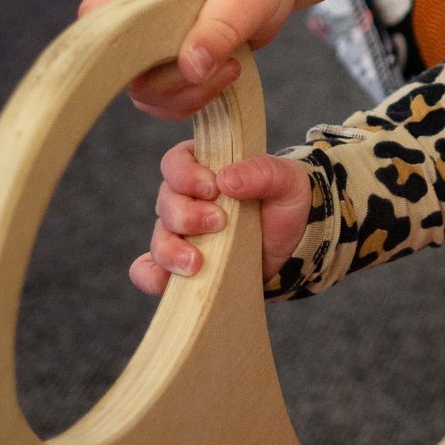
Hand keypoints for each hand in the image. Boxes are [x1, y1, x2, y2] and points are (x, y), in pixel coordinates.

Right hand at [82, 0, 304, 117]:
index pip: (100, 8)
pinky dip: (190, 98)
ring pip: (140, 84)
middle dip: (165, 78)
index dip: (109, 43)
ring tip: (230, 68)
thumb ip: (220, 25)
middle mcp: (140, 1)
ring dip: (183, 92)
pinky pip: (161, 94)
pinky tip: (225, 77)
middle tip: (216, 66)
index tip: (150, 66)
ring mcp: (151, 32)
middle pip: (117, 58)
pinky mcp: (166, 56)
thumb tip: (189, 69)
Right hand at [129, 141, 314, 296]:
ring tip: (196, 263)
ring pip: (158, 239)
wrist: (295, 243)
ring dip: (171, 251)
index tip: (212, 188)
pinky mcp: (181, 266)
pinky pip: (149, 271)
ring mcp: (181, 235)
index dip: (185, 174)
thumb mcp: (286, 181)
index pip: (176, 162)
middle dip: (186, 215)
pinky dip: (151, 276)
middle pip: (166, 203)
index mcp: (205, 168)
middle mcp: (186, 199)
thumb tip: (226, 179)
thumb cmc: (285, 202)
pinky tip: (166, 282)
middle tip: (218, 223)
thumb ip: (261, 172)